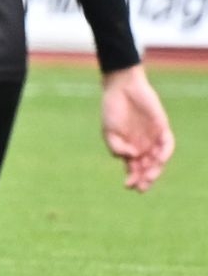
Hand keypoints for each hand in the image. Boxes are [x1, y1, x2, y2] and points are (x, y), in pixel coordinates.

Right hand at [101, 64, 173, 191]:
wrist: (121, 88)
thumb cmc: (112, 109)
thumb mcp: (108, 132)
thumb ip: (116, 147)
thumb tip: (132, 157)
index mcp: (128, 148)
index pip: (134, 168)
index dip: (133, 178)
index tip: (128, 185)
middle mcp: (142, 145)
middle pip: (148, 167)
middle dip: (145, 178)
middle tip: (141, 187)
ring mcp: (153, 137)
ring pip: (158, 158)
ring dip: (155, 169)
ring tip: (149, 176)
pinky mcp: (162, 127)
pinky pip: (167, 143)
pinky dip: (165, 152)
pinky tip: (159, 159)